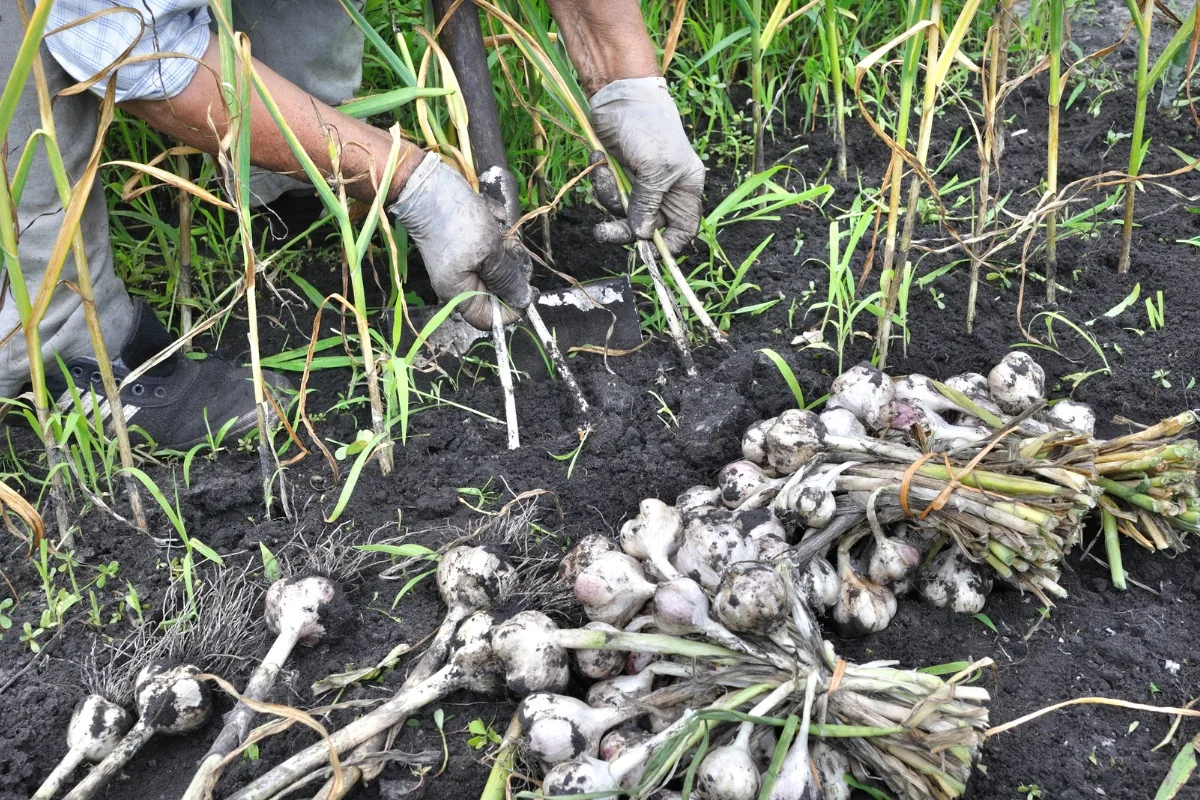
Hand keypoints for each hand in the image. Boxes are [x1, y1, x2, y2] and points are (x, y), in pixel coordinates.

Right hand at [388, 152, 531, 328]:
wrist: (428, 186)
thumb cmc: (455, 221)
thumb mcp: (489, 251)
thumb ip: (507, 278)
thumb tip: (524, 301)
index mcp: (459, 293)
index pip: (489, 319)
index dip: (513, 309)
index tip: (530, 290)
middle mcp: (460, 283)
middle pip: (498, 291)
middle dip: (511, 269)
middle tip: (512, 249)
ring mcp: (464, 263)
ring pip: (499, 266)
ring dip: (505, 247)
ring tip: (498, 228)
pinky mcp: (469, 245)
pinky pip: (493, 247)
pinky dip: (497, 233)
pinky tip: (492, 218)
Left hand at [589, 77, 704, 253]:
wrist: (619, 94)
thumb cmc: (648, 126)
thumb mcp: (654, 169)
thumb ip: (649, 204)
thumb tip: (643, 235)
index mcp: (685, 188)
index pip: (683, 228)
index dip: (669, 244)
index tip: (647, 250)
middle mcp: (665, 188)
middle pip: (648, 226)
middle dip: (625, 228)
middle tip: (604, 232)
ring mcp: (640, 182)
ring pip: (624, 211)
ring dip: (609, 196)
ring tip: (603, 171)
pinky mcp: (619, 174)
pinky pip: (608, 192)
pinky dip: (601, 180)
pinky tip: (599, 160)